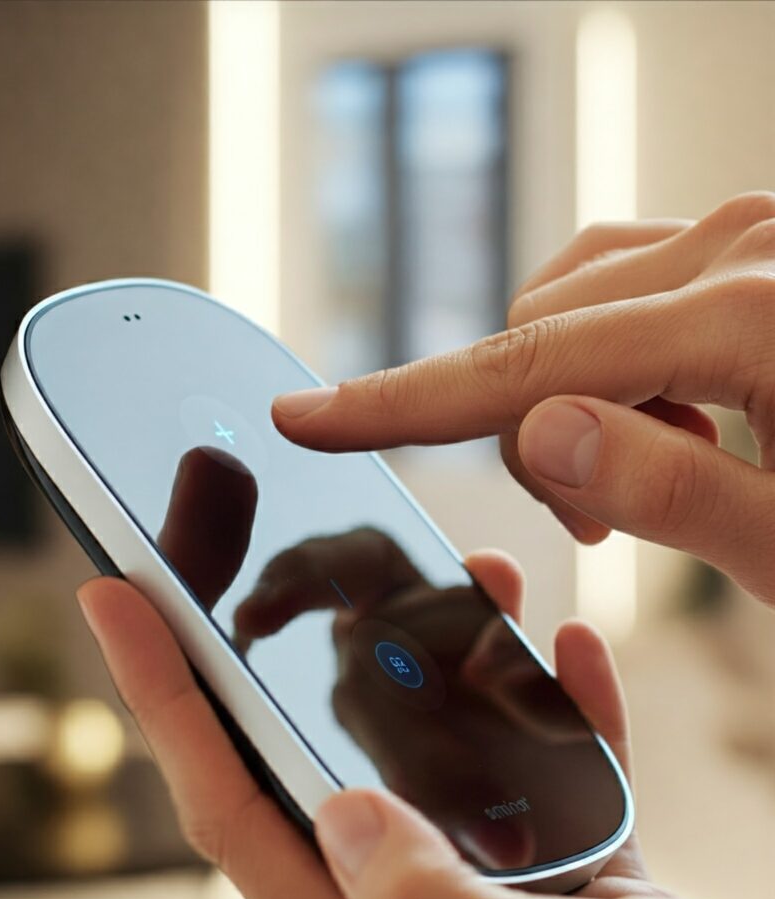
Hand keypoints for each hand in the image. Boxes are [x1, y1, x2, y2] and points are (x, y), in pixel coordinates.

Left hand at [77, 555, 774, 898]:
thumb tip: (344, 811)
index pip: (233, 804)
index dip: (165, 698)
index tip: (115, 594)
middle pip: (318, 749)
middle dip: (300, 642)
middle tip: (290, 550)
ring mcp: (492, 879)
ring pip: (433, 740)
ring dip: (442, 651)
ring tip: (471, 573)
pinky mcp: (571, 868)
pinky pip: (538, 761)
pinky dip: (547, 698)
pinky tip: (569, 643)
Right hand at [272, 192, 774, 607]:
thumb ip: (678, 489)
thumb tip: (538, 435)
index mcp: (753, 315)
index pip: (521, 369)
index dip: (397, 401)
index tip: (303, 414)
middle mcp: (740, 244)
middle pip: (538, 336)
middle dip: (529, 438)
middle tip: (594, 532)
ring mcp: (748, 231)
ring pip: (570, 309)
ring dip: (567, 398)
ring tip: (638, 480)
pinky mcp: (751, 244)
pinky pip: (622, 284)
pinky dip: (605, 357)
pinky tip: (662, 414)